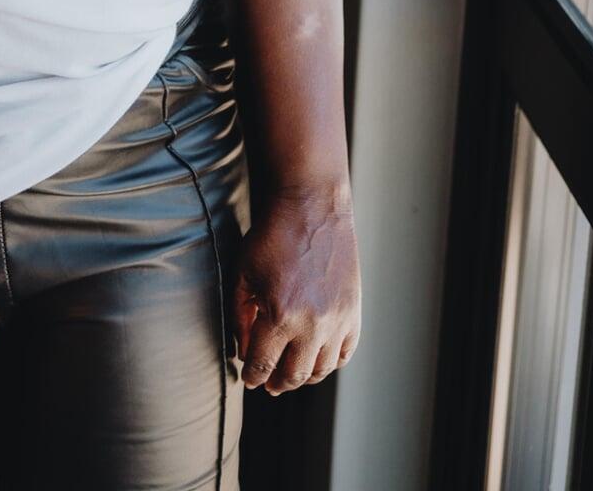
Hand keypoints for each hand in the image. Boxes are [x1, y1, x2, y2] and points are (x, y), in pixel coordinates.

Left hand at [231, 184, 360, 394]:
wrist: (312, 209)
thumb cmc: (272, 237)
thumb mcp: (243, 274)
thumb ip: (239, 316)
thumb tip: (243, 350)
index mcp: (279, 316)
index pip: (262, 365)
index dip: (252, 376)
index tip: (249, 378)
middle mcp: (311, 325)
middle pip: (293, 375)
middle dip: (277, 383)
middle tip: (269, 384)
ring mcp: (337, 320)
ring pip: (321, 370)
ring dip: (304, 378)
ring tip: (292, 374)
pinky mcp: (353, 312)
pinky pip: (344, 353)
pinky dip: (330, 362)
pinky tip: (317, 357)